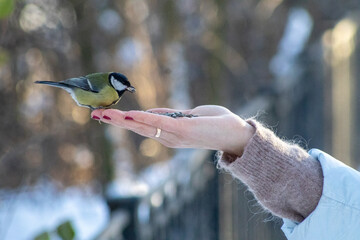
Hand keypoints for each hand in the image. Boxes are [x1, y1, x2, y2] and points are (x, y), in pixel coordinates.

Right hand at [91, 105, 254, 155]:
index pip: (142, 127)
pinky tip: (130, 116)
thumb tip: (150, 112)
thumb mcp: (190, 116)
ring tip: (104, 115)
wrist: (237, 134)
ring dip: (124, 120)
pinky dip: (144, 119)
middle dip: (116, 122)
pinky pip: (159, 123)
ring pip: (144, 126)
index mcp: (169, 134)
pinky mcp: (183, 130)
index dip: (124, 121)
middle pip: (137, 129)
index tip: (105, 116)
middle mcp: (168, 138)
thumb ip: (170, 115)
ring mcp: (175, 136)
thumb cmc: (216, 124)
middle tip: (95, 115)